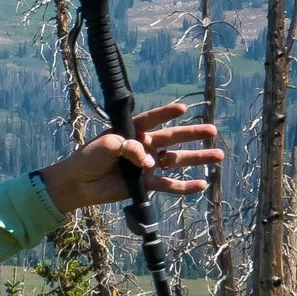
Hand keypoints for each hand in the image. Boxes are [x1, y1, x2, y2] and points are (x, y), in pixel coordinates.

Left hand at [37, 102, 223, 213]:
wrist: (78, 184)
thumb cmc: (88, 159)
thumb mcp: (106, 145)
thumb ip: (129, 147)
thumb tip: (150, 161)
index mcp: (132, 132)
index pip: (152, 120)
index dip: (167, 114)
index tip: (183, 109)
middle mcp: (143, 146)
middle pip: (172, 138)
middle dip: (193, 134)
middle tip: (213, 130)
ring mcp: (147, 165)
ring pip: (176, 161)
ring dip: (197, 158)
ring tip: (218, 156)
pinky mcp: (146, 184)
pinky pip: (169, 184)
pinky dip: (185, 186)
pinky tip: (202, 185)